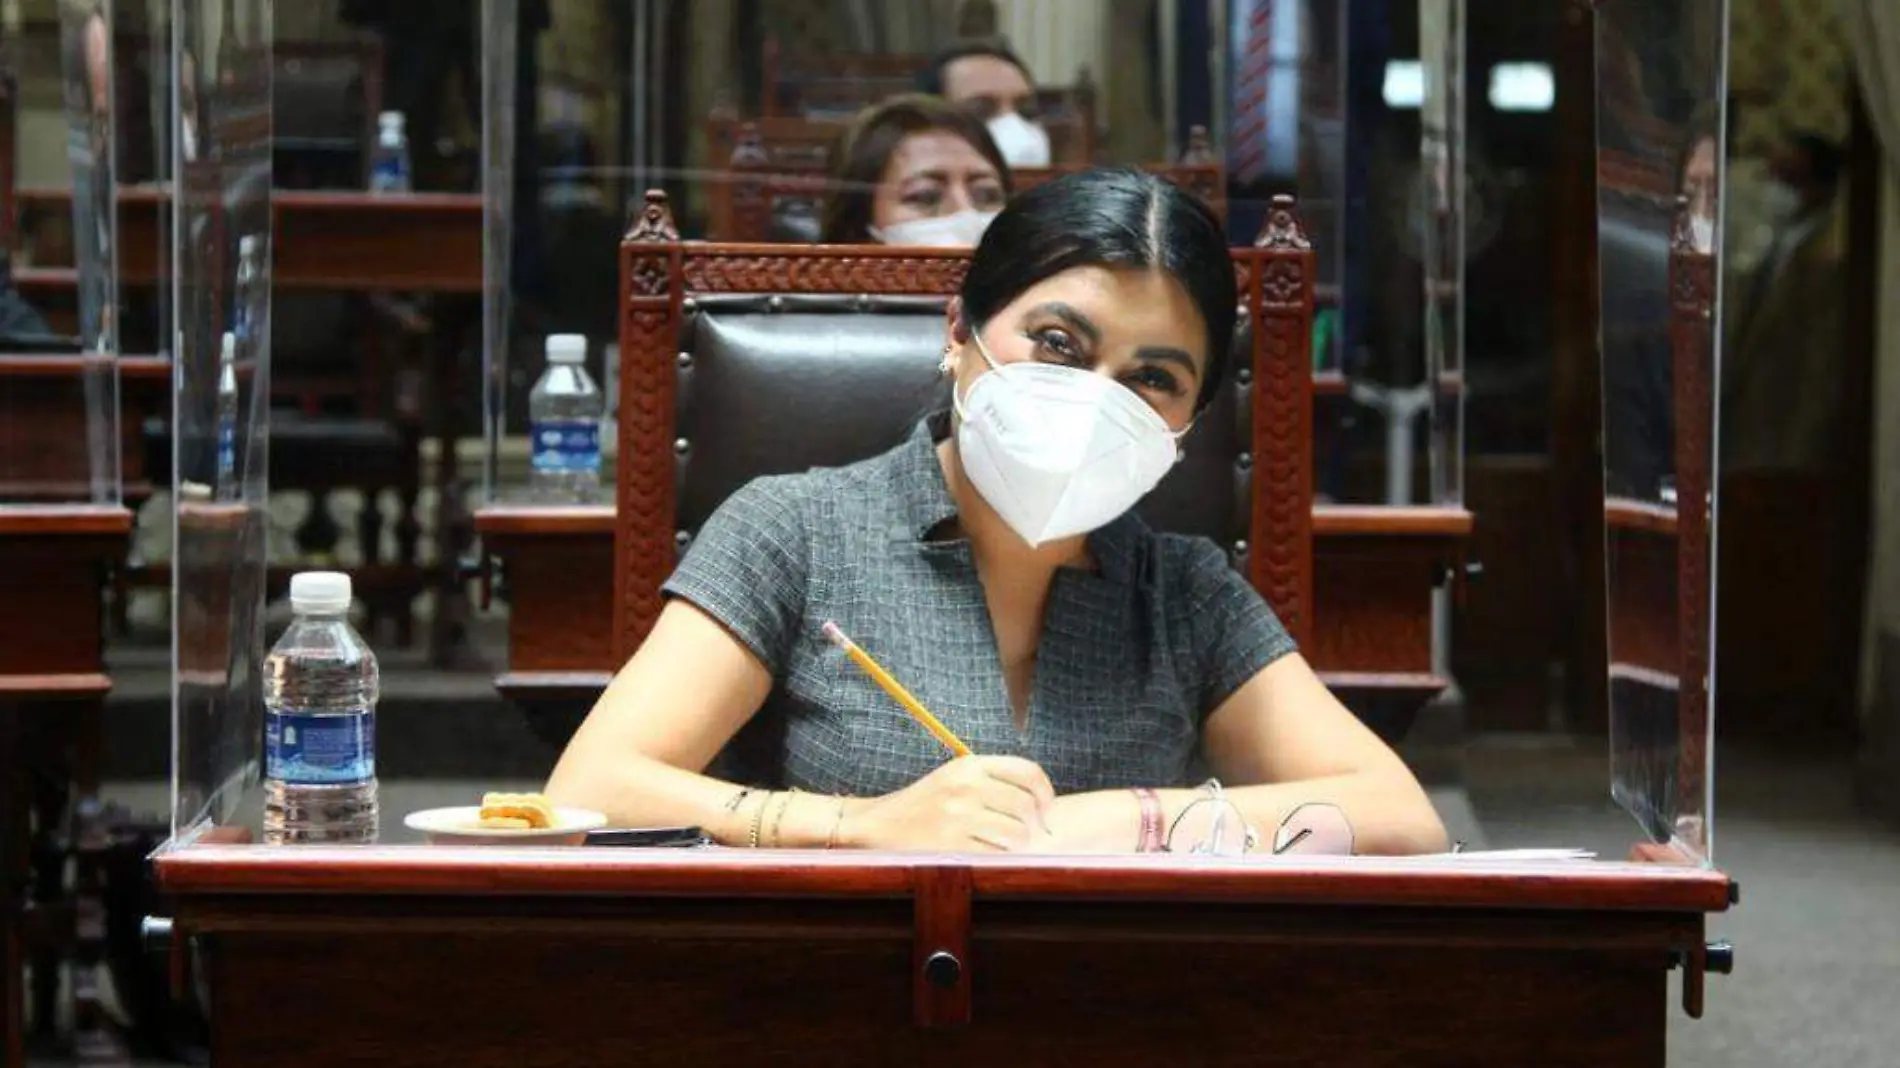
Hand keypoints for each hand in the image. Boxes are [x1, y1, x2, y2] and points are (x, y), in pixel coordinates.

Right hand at [838, 756, 1054, 851]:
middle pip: (1025, 805)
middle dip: (1035, 826)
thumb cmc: (921, 805)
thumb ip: (990, 781)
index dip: (1045, 793)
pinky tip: (988, 859)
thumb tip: (1040, 802)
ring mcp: (958, 816)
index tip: (1048, 812)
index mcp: (968, 765)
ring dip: (1018, 846)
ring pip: (1015, 833)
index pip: (1027, 771)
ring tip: (1006, 849)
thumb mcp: (952, 778)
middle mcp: (965, 786)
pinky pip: (995, 855)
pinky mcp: (950, 845)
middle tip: (1033, 838)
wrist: (874, 825)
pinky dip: (999, 860)